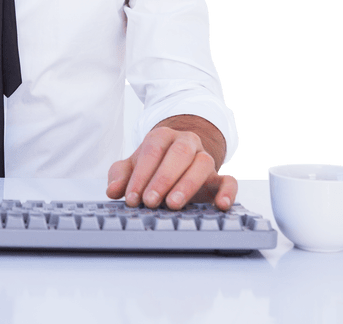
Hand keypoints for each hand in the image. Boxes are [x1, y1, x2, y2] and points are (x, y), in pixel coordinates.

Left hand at [106, 119, 236, 210]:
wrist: (176, 161)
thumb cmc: (151, 165)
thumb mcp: (132, 167)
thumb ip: (120, 176)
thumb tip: (112, 190)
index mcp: (163, 137)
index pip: (152, 151)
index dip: (141, 175)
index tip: (131, 197)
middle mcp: (186, 143)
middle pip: (178, 154)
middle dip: (163, 179)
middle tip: (150, 201)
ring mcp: (205, 159)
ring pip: (202, 165)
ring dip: (187, 185)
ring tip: (173, 205)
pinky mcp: (219, 177)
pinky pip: (229, 181)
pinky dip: (228, 192)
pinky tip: (221, 205)